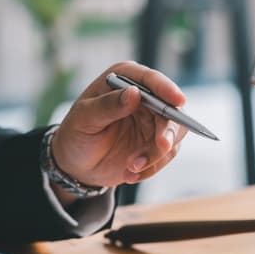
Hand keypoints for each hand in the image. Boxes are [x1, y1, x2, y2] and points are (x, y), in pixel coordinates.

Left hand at [49, 62, 186, 191]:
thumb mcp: (85, 118)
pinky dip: (151, 167)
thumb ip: (108, 105)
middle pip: (170, 108)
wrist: (77, 164)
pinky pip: (166, 155)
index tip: (178, 101)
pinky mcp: (156, 142)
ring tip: (132, 167)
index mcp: (124, 79)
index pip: (150, 80)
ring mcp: (153, 120)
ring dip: (156, 154)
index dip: (167, 89)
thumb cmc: (76, 134)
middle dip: (168, 129)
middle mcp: (143, 96)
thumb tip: (134, 93)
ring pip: (173, 133)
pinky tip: (131, 174)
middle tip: (162, 146)